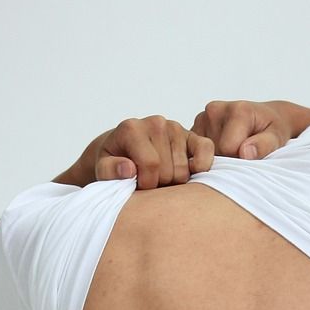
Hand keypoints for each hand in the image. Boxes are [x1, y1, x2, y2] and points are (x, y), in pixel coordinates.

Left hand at [67, 116, 215, 189]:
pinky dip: (202, 164)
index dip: (146, 184)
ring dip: (174, 181)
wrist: (124, 150)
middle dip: (159, 184)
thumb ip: (109, 170)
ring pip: (185, 170)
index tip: (137, 186)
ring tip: (160, 177)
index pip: (151, 165)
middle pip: (169, 170)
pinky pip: (206, 149)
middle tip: (149, 181)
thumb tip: (129, 169)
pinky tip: (190, 171)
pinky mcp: (191, 134)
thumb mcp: (103, 169)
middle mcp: (156, 123)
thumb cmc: (115, 162)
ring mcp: (175, 127)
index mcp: (132, 129)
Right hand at [188, 100, 293, 159]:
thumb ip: (264, 145)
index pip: (228, 149)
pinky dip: (209, 155)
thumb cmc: (273, 128)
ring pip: (203, 153)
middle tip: (243, 151)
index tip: (251, 155)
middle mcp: (215, 110)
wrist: (266, 116)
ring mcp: (202, 117)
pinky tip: (222, 149)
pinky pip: (197, 151)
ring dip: (218, 157)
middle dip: (228, 158)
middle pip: (214, 151)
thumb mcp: (277, 137)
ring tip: (234, 148)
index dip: (239, 159)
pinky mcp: (195, 126)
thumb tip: (245, 153)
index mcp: (237, 111)